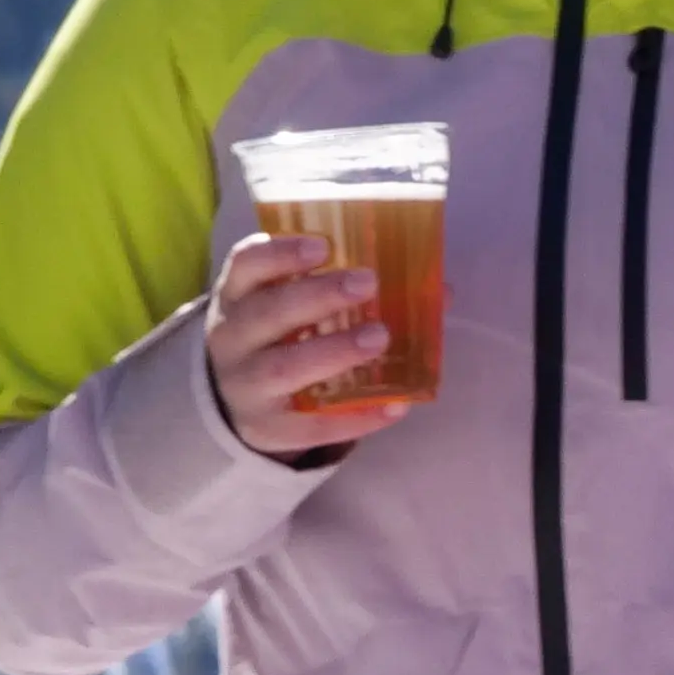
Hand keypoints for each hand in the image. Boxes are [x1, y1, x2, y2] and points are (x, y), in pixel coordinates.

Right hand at [203, 231, 416, 458]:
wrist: (241, 405)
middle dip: (316, 296)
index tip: (323, 245)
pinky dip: (355, 417)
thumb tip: (441, 288)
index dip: (279, 253)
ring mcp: (245, 388)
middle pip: (265, 314)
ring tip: (379, 337)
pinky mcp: (267, 429)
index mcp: (239, 298)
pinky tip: (396, 404)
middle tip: (368, 282)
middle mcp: (232, 339)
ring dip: (333, 351)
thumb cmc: (282, 340)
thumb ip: (351, 293)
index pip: (245, 266)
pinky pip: (310, 426)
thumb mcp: (295, 309)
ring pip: (280, 369)